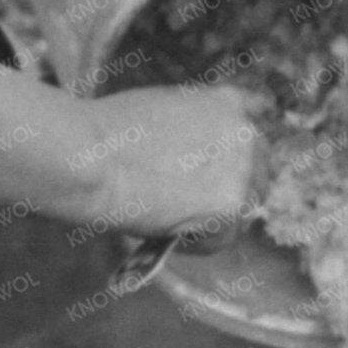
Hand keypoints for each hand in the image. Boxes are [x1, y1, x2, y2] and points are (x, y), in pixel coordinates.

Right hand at [74, 85, 264, 235]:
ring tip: (172, 222)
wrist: (91, 158)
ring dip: (213, 220)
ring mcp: (242, 169)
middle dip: (229, 191)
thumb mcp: (160, 108)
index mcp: (226, 103)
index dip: (228, 161)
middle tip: (195, 208)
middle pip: (256, 173)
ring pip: (242, 209)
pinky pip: (223, 238)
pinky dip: (197, 244)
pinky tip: (168, 234)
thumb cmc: (106, 133)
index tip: (212, 177)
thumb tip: (194, 154)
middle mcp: (244, 132)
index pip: (247, 137)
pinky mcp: (232, 206)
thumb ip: (191, 125)